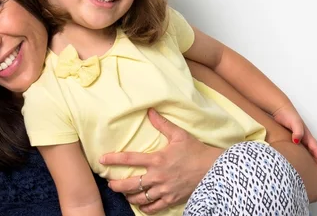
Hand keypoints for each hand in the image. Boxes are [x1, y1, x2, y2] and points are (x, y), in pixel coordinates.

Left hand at [99, 109, 221, 213]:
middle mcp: (158, 176)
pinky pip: (154, 207)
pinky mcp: (171, 199)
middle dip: (116, 185)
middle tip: (110, 183)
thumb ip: (162, 124)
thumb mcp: (179, 135)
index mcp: (157, 159)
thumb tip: (149, 111)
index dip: (113, 159)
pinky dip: (144, 207)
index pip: (130, 158)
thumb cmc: (196, 151)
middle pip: (130, 184)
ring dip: (128, 196)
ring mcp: (164, 190)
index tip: (102, 160)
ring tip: (123, 193)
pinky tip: (140, 204)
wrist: (214, 170)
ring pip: (140, 197)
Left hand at [273, 103, 316, 169]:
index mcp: (306, 136)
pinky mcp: (291, 138)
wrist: (280, 109)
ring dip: (311, 159)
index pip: (316, 149)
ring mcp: (298, 138)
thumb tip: (297, 141)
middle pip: (313, 151)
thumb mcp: (294, 123)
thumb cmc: (288, 115)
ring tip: (313, 169)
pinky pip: (299, 149)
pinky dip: (301, 155)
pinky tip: (298, 159)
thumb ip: (297, 131)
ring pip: (307, 151)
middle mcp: (304, 138)